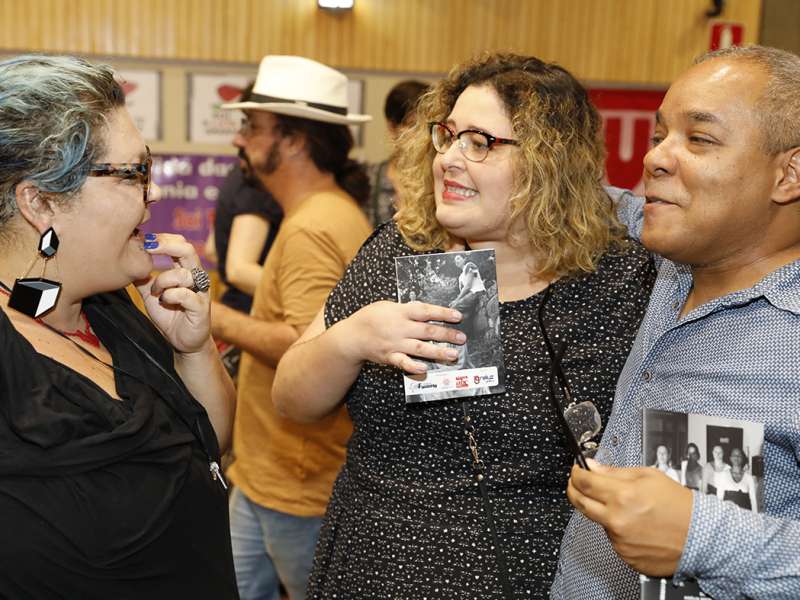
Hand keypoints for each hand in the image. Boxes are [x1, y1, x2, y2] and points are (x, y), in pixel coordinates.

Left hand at [136, 233, 210, 353]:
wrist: (183, 341)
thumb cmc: (169, 315)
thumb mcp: (150, 294)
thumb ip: (142, 279)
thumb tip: (127, 262)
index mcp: (185, 270)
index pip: (180, 244)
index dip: (164, 239)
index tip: (144, 240)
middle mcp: (196, 277)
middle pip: (188, 250)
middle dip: (166, 245)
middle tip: (148, 247)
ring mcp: (200, 291)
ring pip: (183, 274)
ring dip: (163, 281)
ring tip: (156, 293)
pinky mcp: (201, 307)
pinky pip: (186, 295)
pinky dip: (171, 296)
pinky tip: (164, 301)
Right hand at [343, 300, 464, 373]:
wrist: (352, 336)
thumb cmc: (371, 318)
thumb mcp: (387, 306)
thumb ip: (407, 309)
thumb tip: (427, 312)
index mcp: (400, 312)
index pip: (425, 311)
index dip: (442, 313)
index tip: (457, 316)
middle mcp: (399, 328)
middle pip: (427, 331)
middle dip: (446, 335)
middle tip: (461, 338)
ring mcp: (394, 344)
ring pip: (420, 348)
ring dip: (438, 352)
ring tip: (453, 354)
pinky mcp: (390, 357)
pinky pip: (403, 363)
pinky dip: (414, 366)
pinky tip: (426, 368)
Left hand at [567, 458, 692, 576]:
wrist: (701, 537)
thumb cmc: (679, 506)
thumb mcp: (649, 476)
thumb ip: (615, 472)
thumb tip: (592, 466)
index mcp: (623, 496)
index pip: (584, 482)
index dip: (576, 473)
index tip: (576, 469)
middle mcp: (617, 520)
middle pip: (579, 502)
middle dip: (574, 489)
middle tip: (577, 483)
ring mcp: (619, 540)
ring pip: (598, 521)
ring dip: (603, 511)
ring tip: (628, 508)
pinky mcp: (624, 555)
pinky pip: (612, 538)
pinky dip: (618, 530)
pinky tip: (636, 525)